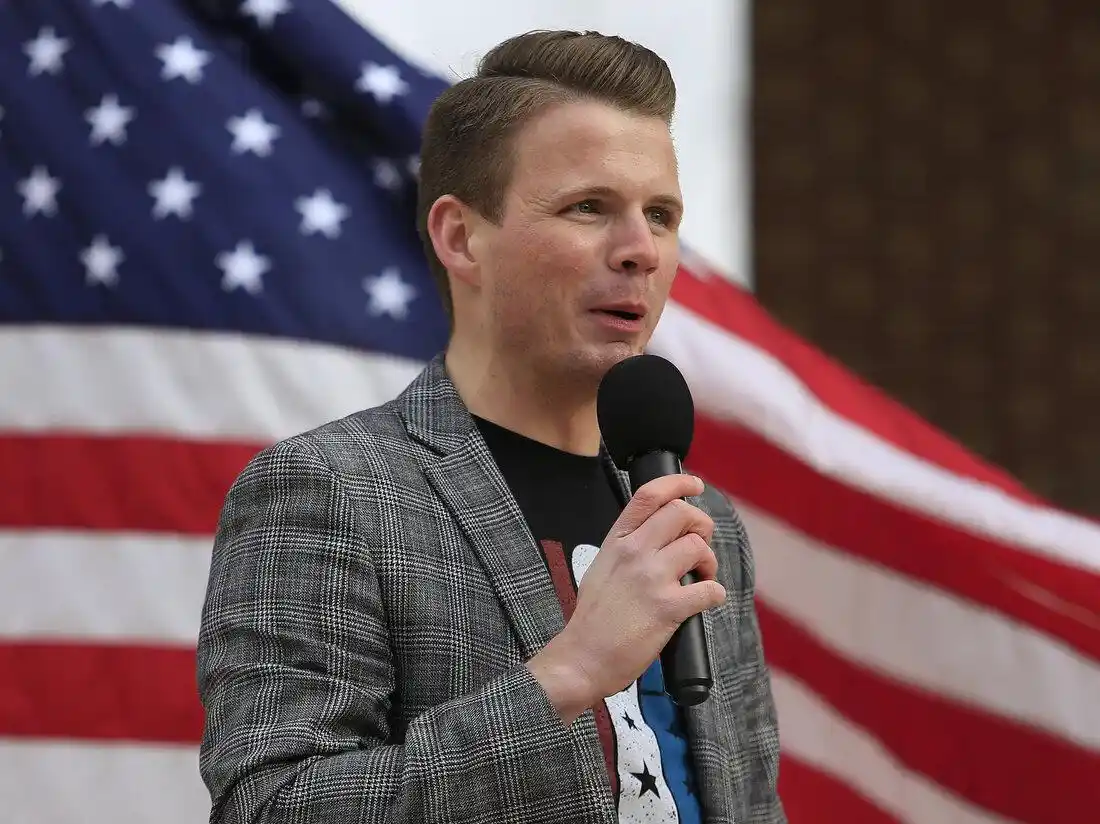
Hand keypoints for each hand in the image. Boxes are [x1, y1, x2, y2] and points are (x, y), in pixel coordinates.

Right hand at [527, 474, 725, 723]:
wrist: (583, 657)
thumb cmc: (594, 617)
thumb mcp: (602, 566)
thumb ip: (628, 545)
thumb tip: (661, 533)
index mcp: (617, 540)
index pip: (650, 495)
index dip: (679, 483)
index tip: (695, 486)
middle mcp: (634, 552)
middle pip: (683, 514)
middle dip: (701, 526)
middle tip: (699, 546)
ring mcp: (651, 578)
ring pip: (699, 548)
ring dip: (709, 562)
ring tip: (701, 577)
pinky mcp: (668, 608)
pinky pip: (710, 589)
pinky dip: (715, 594)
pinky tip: (707, 599)